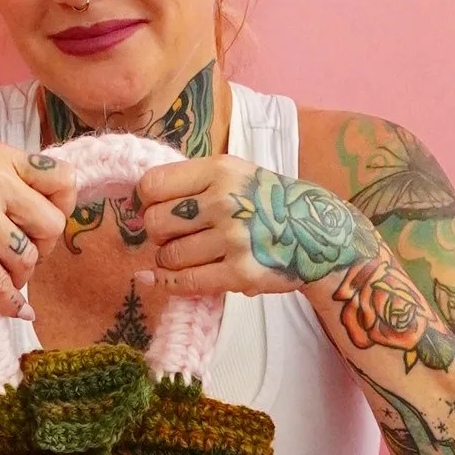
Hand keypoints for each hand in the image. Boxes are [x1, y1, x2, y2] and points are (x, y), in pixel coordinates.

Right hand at [0, 142, 75, 315]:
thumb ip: (6, 176)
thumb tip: (41, 204)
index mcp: (3, 157)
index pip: (63, 179)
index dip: (63, 205)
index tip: (48, 218)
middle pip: (52, 225)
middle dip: (44, 246)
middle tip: (26, 252)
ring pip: (29, 259)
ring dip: (21, 274)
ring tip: (6, 274)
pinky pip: (1, 284)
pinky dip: (11, 303)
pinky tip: (16, 310)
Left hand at [137, 158, 377, 297]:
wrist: (318, 233)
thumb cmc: (266, 201)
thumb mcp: (235, 173)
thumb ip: (190, 184)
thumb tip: (135, 209)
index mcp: (220, 170)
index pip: (152, 184)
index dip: (145, 201)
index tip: (153, 208)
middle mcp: (225, 201)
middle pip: (155, 222)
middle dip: (157, 234)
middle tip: (173, 236)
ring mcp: (234, 239)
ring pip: (167, 256)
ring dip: (169, 260)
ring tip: (188, 255)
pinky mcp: (241, 274)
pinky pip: (186, 283)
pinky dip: (171, 284)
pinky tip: (172, 279)